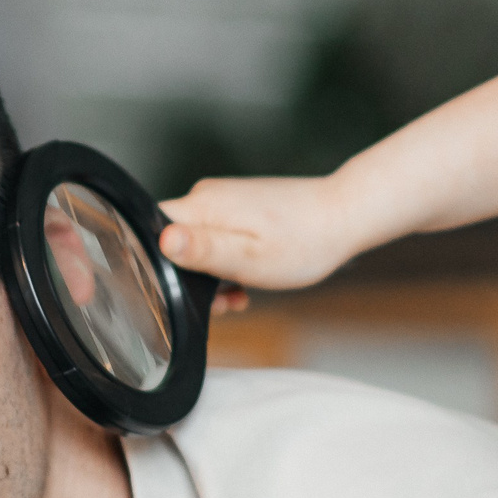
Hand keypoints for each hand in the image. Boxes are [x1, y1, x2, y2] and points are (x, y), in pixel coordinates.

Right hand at [157, 176, 359, 294]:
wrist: (346, 215)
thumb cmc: (303, 241)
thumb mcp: (249, 258)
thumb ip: (203, 250)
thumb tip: (162, 240)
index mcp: (203, 206)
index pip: (150, 228)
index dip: (152, 262)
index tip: (173, 288)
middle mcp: (207, 196)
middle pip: (173, 240)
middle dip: (189, 277)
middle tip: (221, 302)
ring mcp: (224, 200)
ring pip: (198, 243)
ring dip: (212, 275)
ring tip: (240, 294)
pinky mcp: (240, 206)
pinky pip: (218, 238)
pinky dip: (228, 263)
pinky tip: (248, 281)